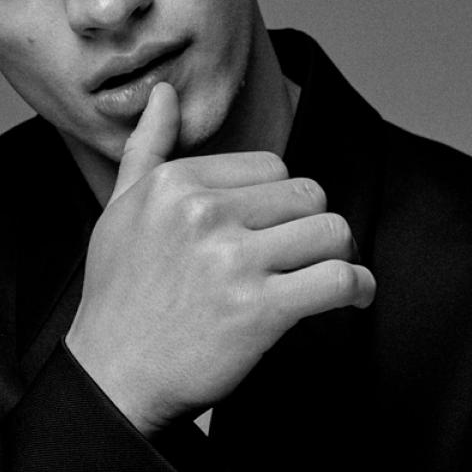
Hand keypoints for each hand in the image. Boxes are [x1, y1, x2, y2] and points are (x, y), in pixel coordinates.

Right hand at [65, 82, 375, 435]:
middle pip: (307, 193)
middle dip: (310, 224)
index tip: (273, 228)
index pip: (272, 165)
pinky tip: (351, 297)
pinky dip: (358, 288)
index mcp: (175, 181)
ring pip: (331, 229)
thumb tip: (164, 93)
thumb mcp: (119, 208)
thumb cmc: (119, 293)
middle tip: (303, 254)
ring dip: (337, 255)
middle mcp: (203, 211)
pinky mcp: (259, 310)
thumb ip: (147, 146)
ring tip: (326, 273)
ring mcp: (232, 260)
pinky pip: (339, 279)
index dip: (278, 199)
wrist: (113, 377)